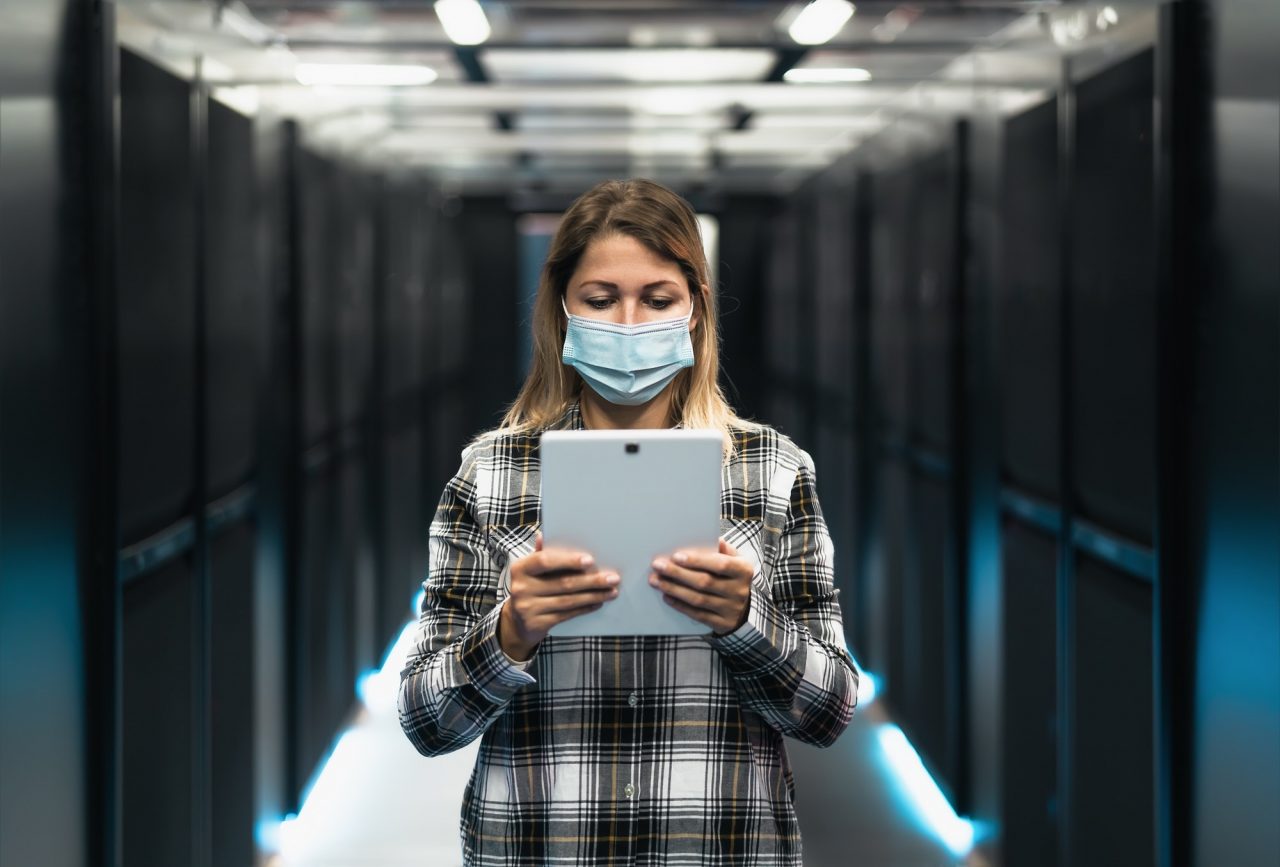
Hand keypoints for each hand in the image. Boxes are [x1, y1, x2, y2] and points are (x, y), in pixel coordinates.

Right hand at [498, 532, 618, 660]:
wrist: (516, 622)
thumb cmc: (529, 588)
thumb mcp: (530, 571)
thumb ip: (540, 555)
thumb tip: (543, 536)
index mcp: (520, 568)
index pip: (544, 561)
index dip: (568, 560)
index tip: (590, 560)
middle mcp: (521, 588)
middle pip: (563, 583)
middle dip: (591, 581)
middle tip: (613, 578)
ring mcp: (528, 608)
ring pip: (568, 600)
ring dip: (593, 595)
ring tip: (611, 591)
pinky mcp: (537, 624)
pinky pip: (566, 614)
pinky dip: (584, 608)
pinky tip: (597, 602)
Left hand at [648, 539, 753, 635]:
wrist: (745, 609)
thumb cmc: (733, 578)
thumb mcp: (735, 560)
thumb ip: (724, 550)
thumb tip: (713, 539)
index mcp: (743, 570)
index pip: (720, 564)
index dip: (698, 561)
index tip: (676, 556)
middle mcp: (739, 591)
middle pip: (704, 582)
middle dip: (678, 573)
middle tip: (658, 566)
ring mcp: (731, 609)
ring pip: (698, 599)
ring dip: (674, 589)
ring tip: (657, 581)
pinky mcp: (722, 624)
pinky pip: (697, 614)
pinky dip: (680, 605)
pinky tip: (666, 596)